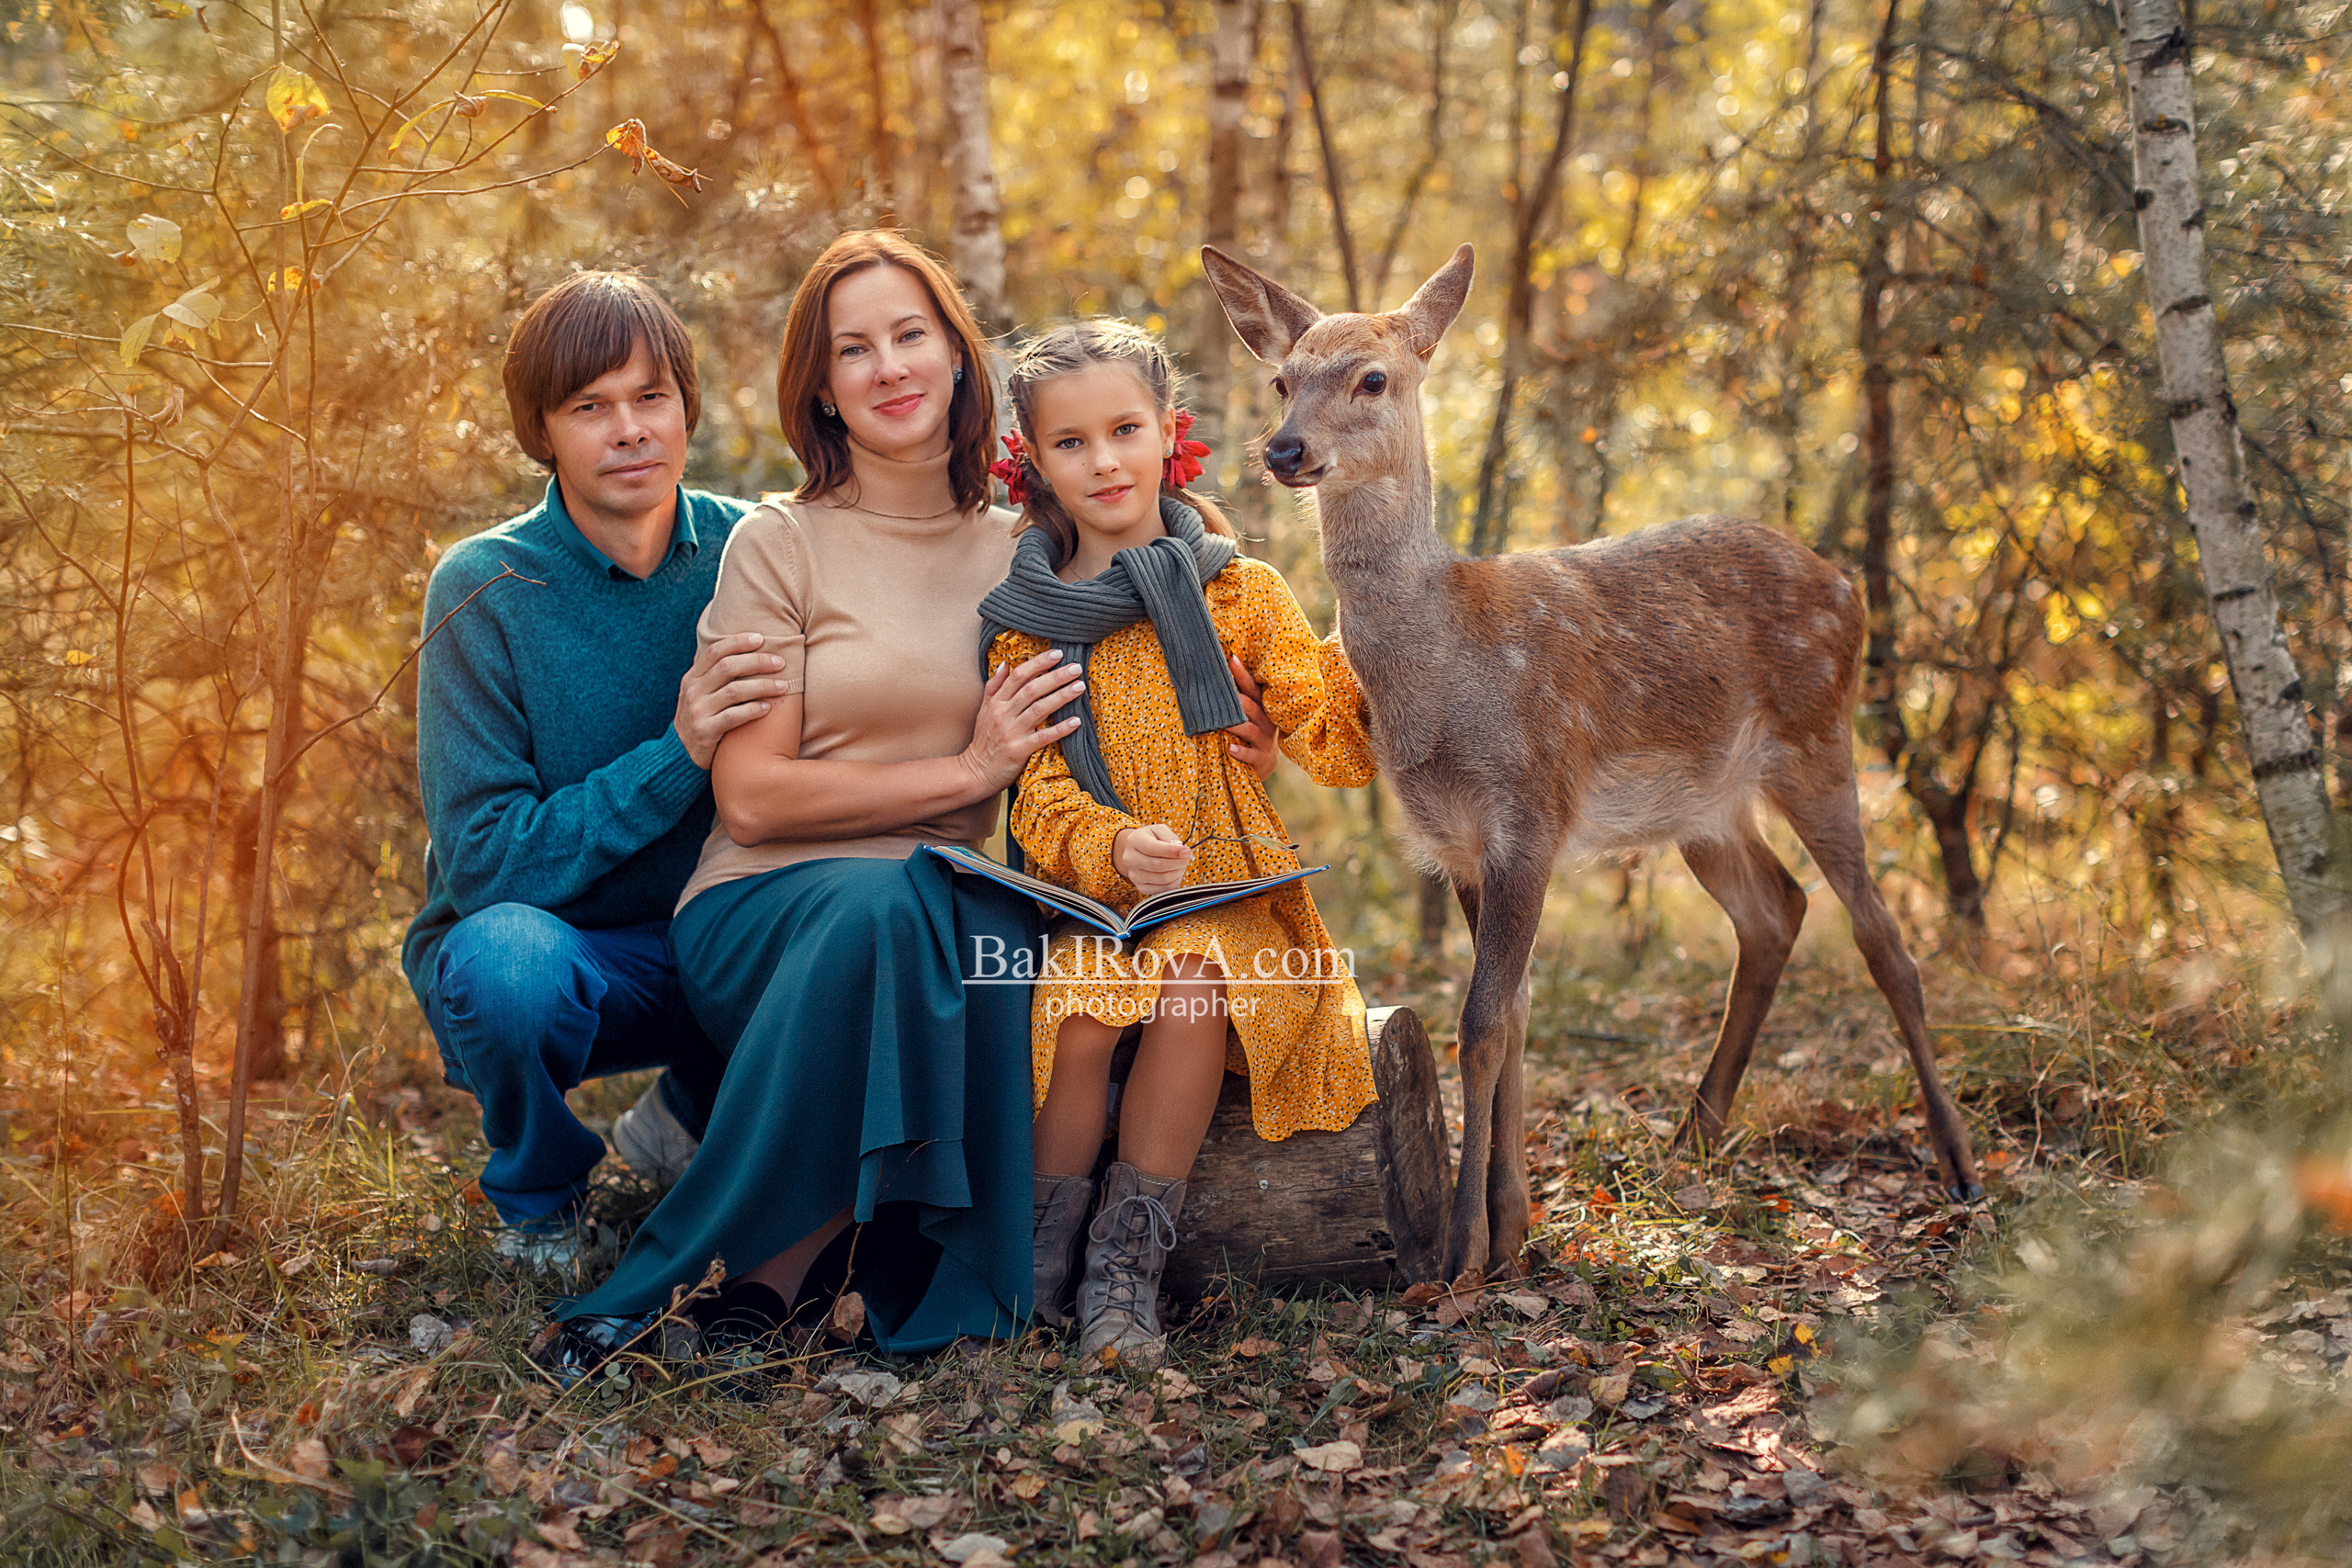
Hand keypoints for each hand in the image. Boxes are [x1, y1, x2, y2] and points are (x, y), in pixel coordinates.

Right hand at [676, 632, 791, 768]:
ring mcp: (697, 711)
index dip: (738, 641)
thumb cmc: (700, 717)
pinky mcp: (705, 731)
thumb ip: (711, 672)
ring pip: (734, 691)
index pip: (715, 651)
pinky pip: (733, 717)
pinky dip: (753, 710)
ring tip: (783, 686)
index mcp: (692, 677)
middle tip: (780, 662)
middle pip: (728, 667)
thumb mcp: (698, 692)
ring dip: (763, 686)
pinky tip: (768, 708)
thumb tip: (732, 644)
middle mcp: (693, 691)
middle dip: (757, 661)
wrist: (680, 753)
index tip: (761, 638)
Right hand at [961, 648, 1086, 791]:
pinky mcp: (1019, 750)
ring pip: (1039, 709)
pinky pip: (1043, 737)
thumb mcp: (984, 710)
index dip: (1038, 663)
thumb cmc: (984, 740)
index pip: (1018, 676)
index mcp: (997, 702)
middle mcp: (1004, 714)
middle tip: (1076, 668)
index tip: (1057, 654)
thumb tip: (1004, 663)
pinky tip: (1076, 722)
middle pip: (1032, 689)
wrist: (975, 772)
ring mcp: (1011, 732)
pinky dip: (1060, 729)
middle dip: (1055, 676)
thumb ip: (994, 686)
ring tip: (1080, 687)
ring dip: (1062, 696)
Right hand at [1113, 823, 1192, 895]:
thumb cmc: (1151, 839)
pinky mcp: (1141, 887)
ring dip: (1178, 872)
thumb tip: (1179, 847)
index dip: (1173, 851)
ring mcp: (1134, 875)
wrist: (1137, 852)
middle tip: (1187, 857)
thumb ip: (1169, 836)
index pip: (1153, 849)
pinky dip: (1175, 881)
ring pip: (1162, 878)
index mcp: (1133, 841)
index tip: (1187, 850)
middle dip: (1178, 862)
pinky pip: (1163, 889)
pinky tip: (1176, 872)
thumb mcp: (1158, 830)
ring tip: (1182, 864)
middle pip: (1158, 865)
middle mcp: (1130, 859)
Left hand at [1224, 654, 1280, 781]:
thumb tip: (1212, 678)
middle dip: (1236, 698)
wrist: (1265, 763)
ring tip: (1220, 722)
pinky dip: (1241, 751)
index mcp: (1262, 707)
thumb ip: (1236, 700)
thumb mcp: (1248, 716)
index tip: (1230, 658)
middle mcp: (1266, 721)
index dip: (1242, 674)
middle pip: (1251, 706)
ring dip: (1235, 725)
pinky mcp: (1262, 758)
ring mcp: (1266, 740)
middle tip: (1219, 689)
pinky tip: (1230, 749)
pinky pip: (1252, 754)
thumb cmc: (1251, 733)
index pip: (1252, 687)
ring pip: (1250, 729)